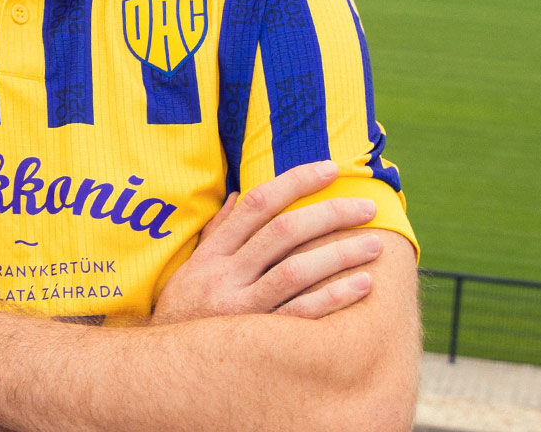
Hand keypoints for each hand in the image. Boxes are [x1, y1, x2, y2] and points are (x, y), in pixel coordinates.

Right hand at [152, 159, 387, 324]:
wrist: (166, 370)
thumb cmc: (185, 312)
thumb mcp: (193, 268)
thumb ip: (218, 232)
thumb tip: (242, 195)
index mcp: (213, 253)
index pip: (258, 204)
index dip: (296, 181)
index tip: (331, 169)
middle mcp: (226, 276)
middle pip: (283, 232)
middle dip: (330, 213)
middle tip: (367, 207)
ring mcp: (242, 309)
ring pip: (296, 271)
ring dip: (340, 254)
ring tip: (374, 244)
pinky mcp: (259, 340)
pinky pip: (302, 315)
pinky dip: (334, 297)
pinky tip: (363, 285)